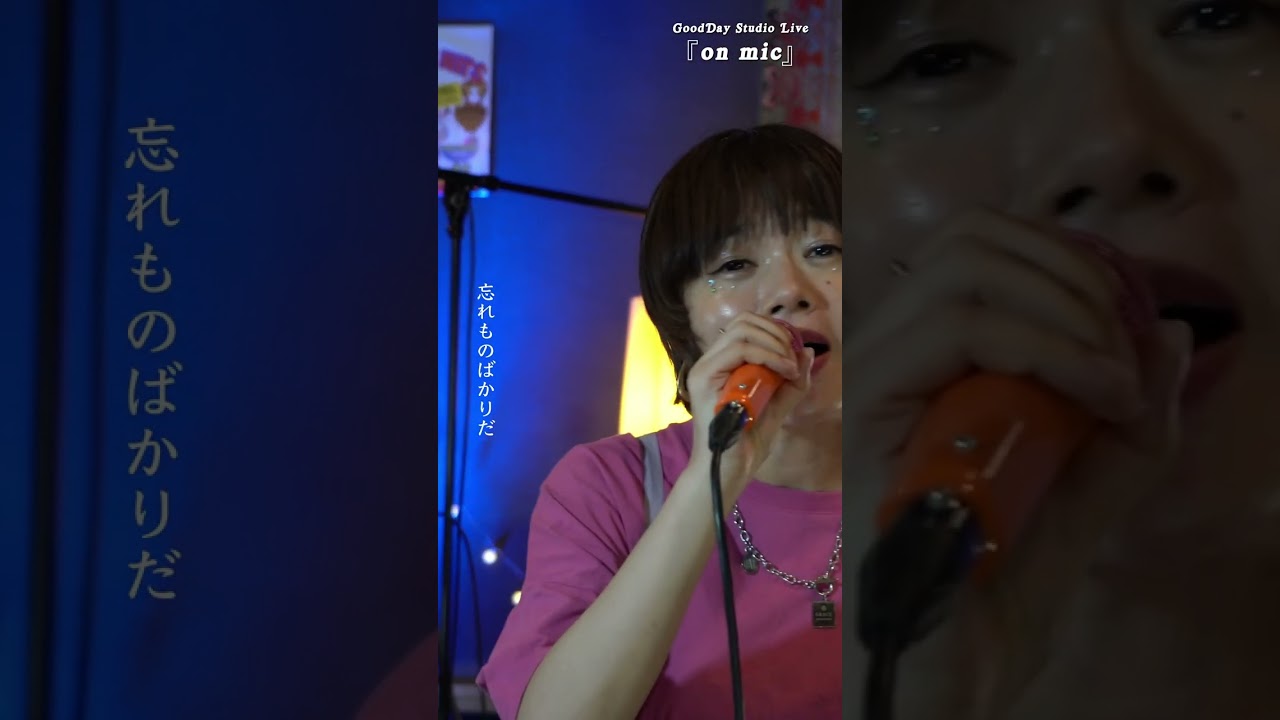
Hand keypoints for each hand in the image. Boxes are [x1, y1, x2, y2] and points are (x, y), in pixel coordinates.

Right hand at [685, 312, 815, 494]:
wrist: (728, 469)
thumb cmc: (746, 442)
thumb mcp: (778, 406)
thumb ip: (792, 382)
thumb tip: (806, 352)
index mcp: (724, 365)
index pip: (747, 327)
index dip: (775, 330)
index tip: (796, 352)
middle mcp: (711, 362)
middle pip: (743, 321)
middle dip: (777, 333)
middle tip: (794, 359)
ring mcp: (704, 368)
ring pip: (741, 330)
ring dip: (774, 343)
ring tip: (790, 367)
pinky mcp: (704, 378)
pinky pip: (739, 350)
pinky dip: (769, 355)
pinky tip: (784, 372)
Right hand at [842, 210, 1192, 715]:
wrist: (951, 665)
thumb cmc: (1005, 582)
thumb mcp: (1095, 486)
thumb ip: (1134, 413)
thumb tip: (1170, 328)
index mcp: (939, 362)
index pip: (984, 246)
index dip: (1071, 259)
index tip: (1133, 331)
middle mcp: (899, 356)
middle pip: (971, 238)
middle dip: (1075, 275)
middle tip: (1124, 355)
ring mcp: (880, 380)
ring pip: (964, 272)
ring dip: (1068, 309)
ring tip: (1114, 382)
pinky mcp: (873, 414)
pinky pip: (956, 332)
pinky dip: (1049, 346)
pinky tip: (1099, 395)